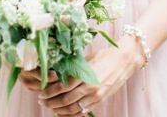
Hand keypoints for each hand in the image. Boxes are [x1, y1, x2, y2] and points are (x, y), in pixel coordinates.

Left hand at [21, 44, 141, 114]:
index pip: (62, 87)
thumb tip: (54, 76)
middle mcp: (90, 87)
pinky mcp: (100, 100)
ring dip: (58, 109)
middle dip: (50, 102)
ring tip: (51, 107)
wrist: (125, 60)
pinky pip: (82, 111)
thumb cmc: (105, 56)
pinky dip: (71, 114)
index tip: (40, 93)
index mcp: (85, 75)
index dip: (49, 92)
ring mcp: (96, 96)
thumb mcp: (87, 60)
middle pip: (65, 100)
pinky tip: (63, 112)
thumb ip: (72, 69)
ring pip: (72, 108)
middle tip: (42, 101)